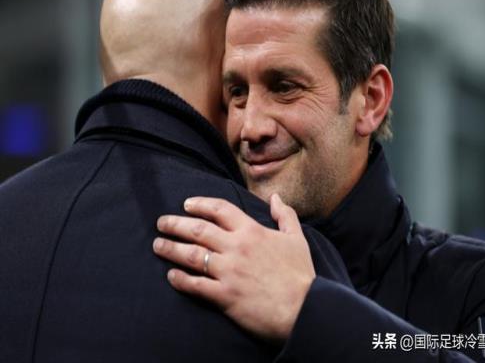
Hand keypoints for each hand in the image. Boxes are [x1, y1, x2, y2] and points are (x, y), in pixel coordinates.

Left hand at [152, 194, 314, 340]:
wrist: (305, 310)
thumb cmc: (300, 274)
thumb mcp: (296, 238)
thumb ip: (285, 215)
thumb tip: (275, 197)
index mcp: (252, 231)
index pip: (220, 209)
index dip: (200, 204)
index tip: (186, 204)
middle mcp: (236, 247)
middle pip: (198, 229)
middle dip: (175, 224)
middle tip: (161, 223)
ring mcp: (228, 271)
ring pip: (192, 255)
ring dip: (171, 248)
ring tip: (157, 245)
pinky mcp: (224, 295)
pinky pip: (195, 285)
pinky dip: (180, 279)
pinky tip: (170, 276)